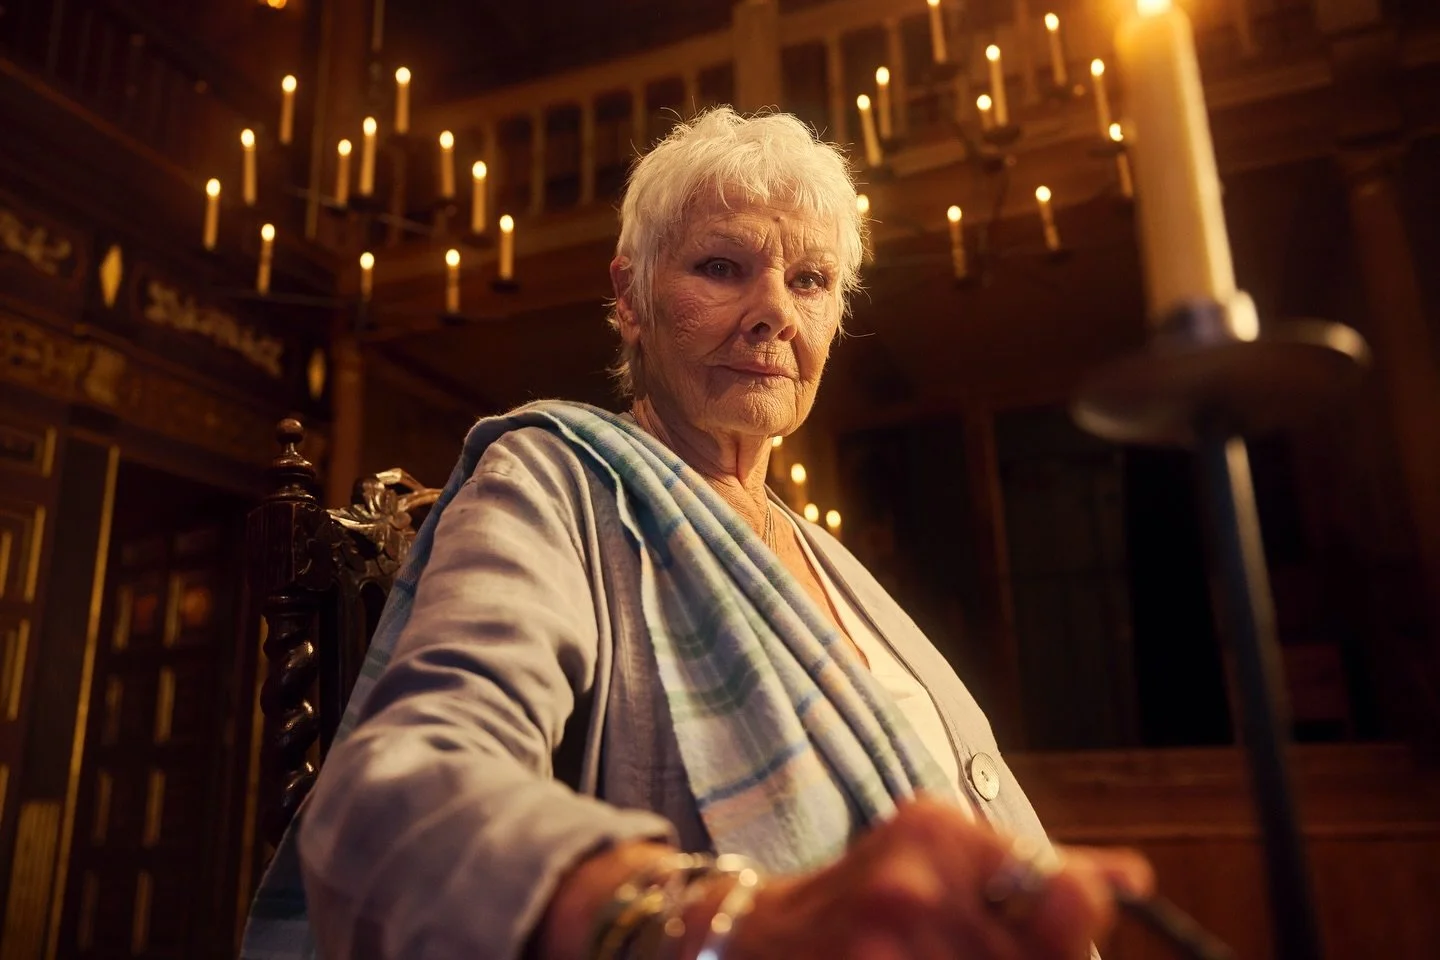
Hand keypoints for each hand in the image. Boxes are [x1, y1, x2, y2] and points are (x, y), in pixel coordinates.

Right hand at [724, 798, 1152, 959]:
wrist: (760, 939)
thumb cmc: (866, 896)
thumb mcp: (941, 855)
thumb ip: (1034, 870)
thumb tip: (1133, 881)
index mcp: (939, 833)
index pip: (1072, 900)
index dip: (1077, 929)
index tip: (1065, 935)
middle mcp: (916, 884)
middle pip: (1046, 955)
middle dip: (1032, 958)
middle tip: (977, 945)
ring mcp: (889, 943)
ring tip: (944, 954)